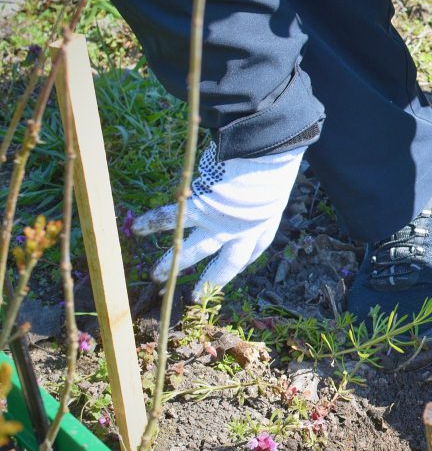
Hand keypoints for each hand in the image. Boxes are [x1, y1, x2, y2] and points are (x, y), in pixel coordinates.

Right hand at [133, 143, 304, 299]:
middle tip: (193, 296)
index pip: (252, 251)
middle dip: (208, 281)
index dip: (241, 261)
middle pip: (226, 265)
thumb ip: (262, 192)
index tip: (232, 270)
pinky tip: (136, 228)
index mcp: (264, 226)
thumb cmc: (275, 160)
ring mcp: (221, 224)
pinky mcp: (201, 210)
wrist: (267, 154)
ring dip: (172, 263)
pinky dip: (153, 222)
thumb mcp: (275, 184)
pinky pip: (172, 218)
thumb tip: (254, 179)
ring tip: (155, 276)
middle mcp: (243, 233)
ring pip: (193, 249)